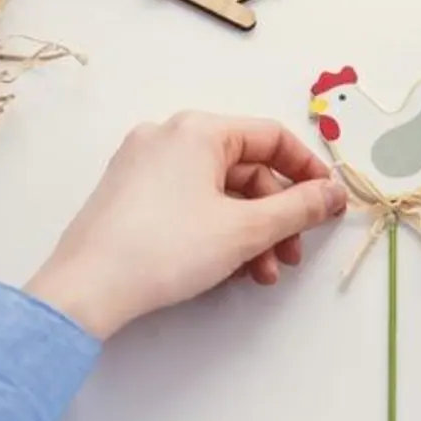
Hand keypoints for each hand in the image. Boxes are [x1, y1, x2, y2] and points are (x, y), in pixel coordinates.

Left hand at [26, 113, 348, 338]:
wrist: (87, 290)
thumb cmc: (166, 249)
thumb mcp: (246, 230)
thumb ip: (299, 208)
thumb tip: (333, 194)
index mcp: (197, 130)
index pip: (271, 137)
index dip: (307, 170)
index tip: (327, 204)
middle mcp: (168, 137)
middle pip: (245, 168)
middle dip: (276, 216)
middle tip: (293, 254)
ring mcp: (143, 165)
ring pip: (218, 192)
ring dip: (250, 232)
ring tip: (262, 274)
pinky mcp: (129, 195)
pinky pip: (189, 203)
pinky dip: (217, 231)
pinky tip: (229, 269)